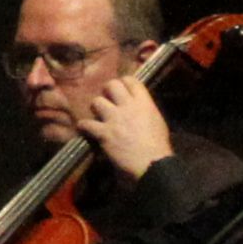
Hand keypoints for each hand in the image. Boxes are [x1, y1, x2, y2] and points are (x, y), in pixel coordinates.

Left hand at [41, 70, 173, 179]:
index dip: (124, 82)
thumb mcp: (157, 121)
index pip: (131, 80)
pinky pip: (86, 124)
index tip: (121, 88)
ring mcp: (114, 118)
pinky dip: (84, 126)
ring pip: (96, 101)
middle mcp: (127, 106)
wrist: (152, 163)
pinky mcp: (104, 133)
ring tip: (97, 115)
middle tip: (107, 99)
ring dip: (95, 108)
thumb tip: (139, 107)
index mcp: (144, 103)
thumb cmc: (158, 145)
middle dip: (107, 91)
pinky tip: (84, 129)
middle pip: (111, 85)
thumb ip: (145, 110)